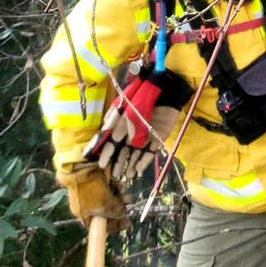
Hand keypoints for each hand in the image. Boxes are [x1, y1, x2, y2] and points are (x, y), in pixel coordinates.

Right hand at [57, 163, 127, 232]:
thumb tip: (122, 215)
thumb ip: (114, 212)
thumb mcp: (103, 204)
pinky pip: (112, 188)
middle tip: (128, 210)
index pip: (100, 226)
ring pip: (112, 199)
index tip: (125, 225)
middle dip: (119, 210)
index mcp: (85, 214)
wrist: (82, 166)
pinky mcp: (100, 181)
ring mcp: (95, 192)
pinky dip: (118, 188)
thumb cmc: (90, 188)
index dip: (113, 226)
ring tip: (127, 197)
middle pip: (108, 212)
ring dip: (121, 199)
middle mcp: (89, 204)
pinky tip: (122, 187)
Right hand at [83, 67, 192, 181]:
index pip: (111, 141)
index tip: (100, 164)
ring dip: (130, 164)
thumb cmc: (142, 97)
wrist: (164, 90)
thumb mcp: (126, 110)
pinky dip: (144, 161)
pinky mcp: (158, 137)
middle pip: (123, 150)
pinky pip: (150, 152)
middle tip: (114, 175)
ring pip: (135, 153)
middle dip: (118, 162)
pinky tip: (137, 170)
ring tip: (125, 175)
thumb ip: (120, 127)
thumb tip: (116, 141)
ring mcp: (145, 135)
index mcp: (121, 124)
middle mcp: (132, 131)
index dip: (106, 152)